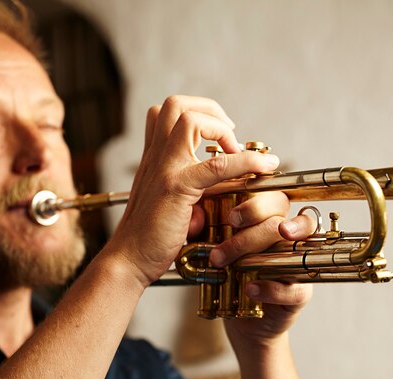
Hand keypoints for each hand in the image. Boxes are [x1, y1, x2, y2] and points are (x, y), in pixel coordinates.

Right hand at [103, 96, 280, 287]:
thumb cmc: (148, 237)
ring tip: (238, 149)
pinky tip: (263, 168)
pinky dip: (246, 161)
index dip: (197, 114)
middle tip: (230, 134)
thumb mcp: (163, 203)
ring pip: (191, 121)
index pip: (165, 113)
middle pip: (176, 105)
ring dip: (223, 129)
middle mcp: (155, 157)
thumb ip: (182, 190)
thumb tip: (207, 197)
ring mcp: (164, 169)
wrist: (129, 259)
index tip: (219, 136)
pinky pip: (217, 165)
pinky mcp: (176, 188)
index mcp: (153, 158)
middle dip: (211, 110)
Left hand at [217, 199, 316, 352]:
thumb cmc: (229, 276)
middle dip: (253, 227)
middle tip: (228, 238)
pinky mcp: (300, 293)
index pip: (275, 200)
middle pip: (282, 221)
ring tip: (236, 265)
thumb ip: (208, 230)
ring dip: (259, 255)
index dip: (257, 203)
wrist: (240, 317)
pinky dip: (270, 288)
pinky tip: (250, 288)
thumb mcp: (216, 248)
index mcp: (271, 221)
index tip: (232, 216)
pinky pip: (294, 288)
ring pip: (292, 249)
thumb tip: (194, 217)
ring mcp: (298, 265)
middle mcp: (289, 240)